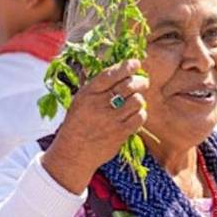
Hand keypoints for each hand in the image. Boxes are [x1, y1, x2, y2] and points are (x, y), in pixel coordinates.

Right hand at [42, 59, 147, 193]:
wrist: (73, 153)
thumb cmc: (78, 124)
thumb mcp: (81, 101)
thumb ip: (98, 88)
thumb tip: (121, 72)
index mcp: (87, 94)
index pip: (110, 74)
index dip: (126, 66)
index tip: (136, 63)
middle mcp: (99, 105)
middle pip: (128, 85)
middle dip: (140, 81)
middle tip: (143, 82)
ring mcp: (111, 120)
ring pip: (137, 101)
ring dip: (140, 99)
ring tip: (136, 101)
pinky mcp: (120, 134)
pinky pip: (139, 118)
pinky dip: (141, 114)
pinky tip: (136, 114)